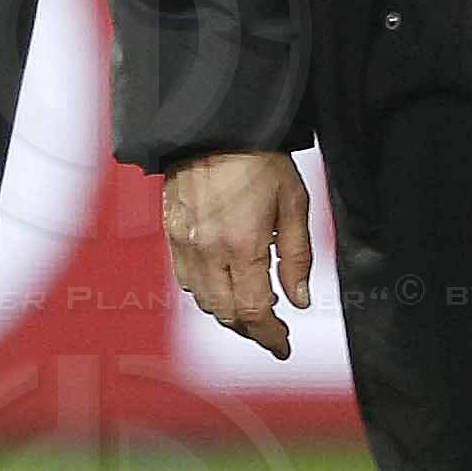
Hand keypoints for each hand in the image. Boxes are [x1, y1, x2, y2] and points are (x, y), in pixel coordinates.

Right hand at [165, 150, 313, 359]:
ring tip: (253, 305)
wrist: (214, 125)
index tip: (283, 345)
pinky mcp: (171, 234)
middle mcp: (208, 251)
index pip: (254, 312)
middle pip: (226, 314)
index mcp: (242, 245)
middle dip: (252, 328)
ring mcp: (185, 244)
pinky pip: (186, 280)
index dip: (270, 336)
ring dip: (229, 312)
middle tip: (273, 328)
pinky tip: (226, 282)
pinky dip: (208, 292)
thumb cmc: (260, 157)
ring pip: (204, 301)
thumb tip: (300, 300)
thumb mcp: (293, 203)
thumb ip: (297, 256)